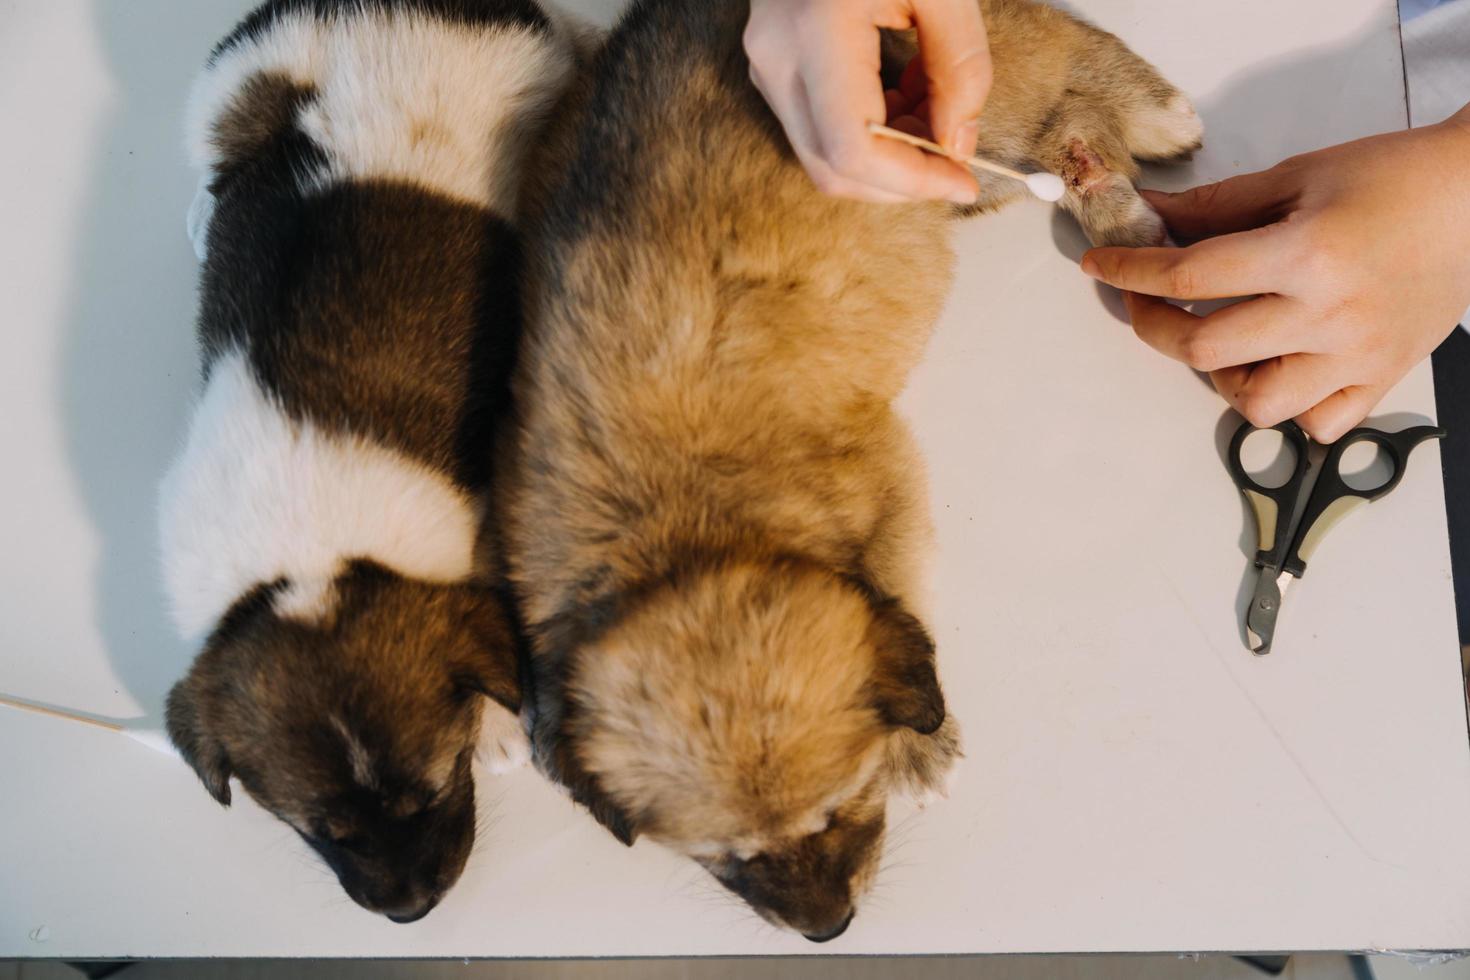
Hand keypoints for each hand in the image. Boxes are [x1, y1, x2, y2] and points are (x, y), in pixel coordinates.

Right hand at [745, 0, 990, 203]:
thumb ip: (960, 67)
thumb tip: (958, 142)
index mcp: (816, 30)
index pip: (854, 150)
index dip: (913, 182)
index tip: (964, 182)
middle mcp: (776, 58)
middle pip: (833, 170)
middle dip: (901, 180)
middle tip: (957, 157)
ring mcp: (765, 65)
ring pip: (825, 157)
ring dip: (889, 156)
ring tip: (936, 107)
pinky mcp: (771, 67)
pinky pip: (819, 128)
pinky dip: (871, 132)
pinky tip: (906, 94)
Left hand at [1081, 106, 1469, 441]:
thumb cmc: (1394, 177)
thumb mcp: (1298, 175)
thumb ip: (1216, 206)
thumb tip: (1151, 219)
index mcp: (1307, 255)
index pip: (1189, 276)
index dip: (1131, 271)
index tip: (1101, 266)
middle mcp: (1329, 316)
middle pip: (1206, 348)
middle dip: (1154, 324)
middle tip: (1145, 301)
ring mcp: (1358, 356)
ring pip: (1255, 403)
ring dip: (1219, 376)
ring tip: (1221, 340)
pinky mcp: (1383, 377)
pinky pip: (1318, 424)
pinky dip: (1288, 407)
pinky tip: (1279, 368)